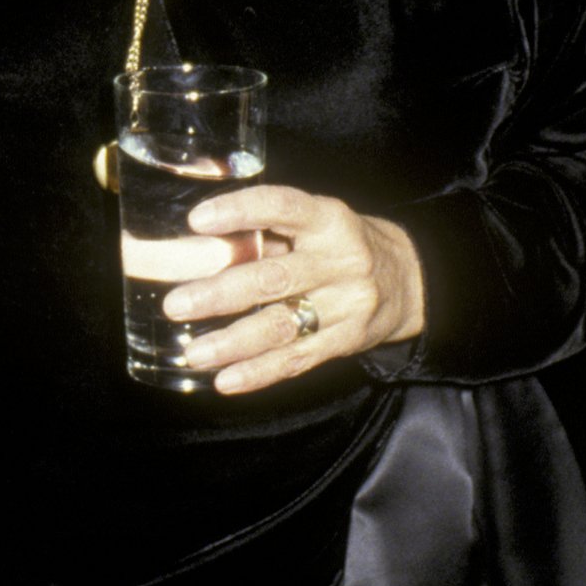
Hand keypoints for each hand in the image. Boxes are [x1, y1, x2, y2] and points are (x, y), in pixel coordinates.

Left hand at [159, 183, 426, 396]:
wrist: (409, 282)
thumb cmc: (341, 245)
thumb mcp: (315, 223)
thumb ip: (265, 230)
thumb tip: (194, 243)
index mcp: (328, 218)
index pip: (282, 206)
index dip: (240, 210)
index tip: (197, 220)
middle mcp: (341, 260)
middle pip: (275, 278)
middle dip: (220, 293)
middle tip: (176, 305)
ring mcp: (347, 304)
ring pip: (282, 326)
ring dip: (232, 342)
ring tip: (192, 353)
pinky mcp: (347, 341)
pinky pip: (297, 359)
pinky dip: (258, 372)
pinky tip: (225, 379)